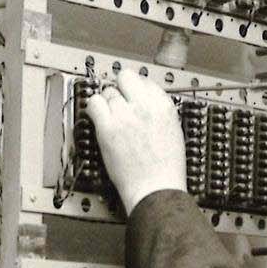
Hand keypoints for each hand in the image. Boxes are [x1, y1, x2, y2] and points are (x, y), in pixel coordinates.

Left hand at [84, 71, 187, 212]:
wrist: (156, 188)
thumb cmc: (166, 168)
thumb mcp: (173, 130)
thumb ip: (158, 110)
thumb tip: (143, 100)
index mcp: (163, 106)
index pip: (145, 80)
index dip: (136, 87)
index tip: (131, 94)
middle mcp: (144, 106)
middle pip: (125, 79)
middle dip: (120, 89)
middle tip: (118, 103)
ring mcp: (125, 115)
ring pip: (107, 92)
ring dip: (107, 102)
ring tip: (110, 117)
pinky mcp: (108, 127)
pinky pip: (94, 104)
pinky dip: (93, 108)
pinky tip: (97, 118)